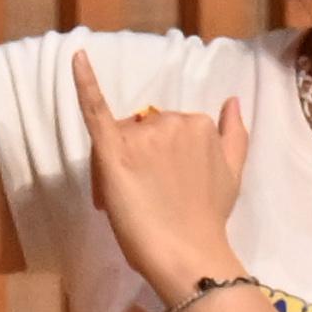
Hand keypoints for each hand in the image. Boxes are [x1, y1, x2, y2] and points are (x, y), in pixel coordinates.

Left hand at [70, 50, 253, 310]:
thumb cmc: (208, 220)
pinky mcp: (114, 152)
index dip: (153, 161)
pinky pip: (96, 109)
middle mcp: (173, 121)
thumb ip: (235, 134)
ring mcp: (144, 136)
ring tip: (120, 203)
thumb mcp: (233, 173)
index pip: (162, 131)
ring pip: (117, 137)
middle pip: (138, 131)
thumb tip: (232, 100)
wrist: (188, 253)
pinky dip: (84, 82)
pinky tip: (77, 57)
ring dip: (114, 163)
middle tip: (135, 201)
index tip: (155, 191)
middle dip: (134, 160)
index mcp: (200, 123)